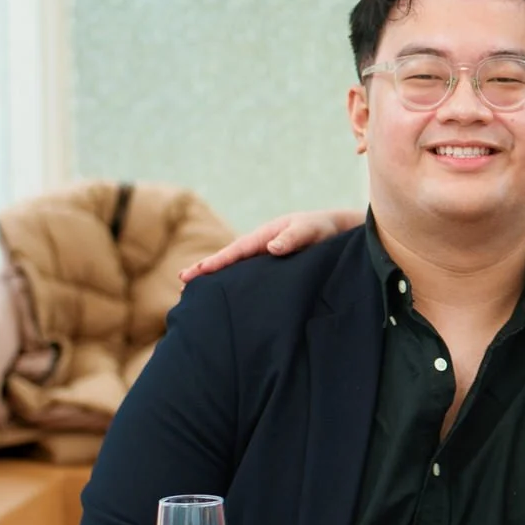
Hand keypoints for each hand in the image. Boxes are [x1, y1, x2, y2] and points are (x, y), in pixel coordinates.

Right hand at [179, 208, 361, 282]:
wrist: (341, 231)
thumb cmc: (324, 229)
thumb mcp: (311, 231)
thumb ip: (293, 238)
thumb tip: (271, 247)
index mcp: (267, 234)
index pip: (237, 250)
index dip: (217, 261)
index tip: (198, 272)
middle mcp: (263, 245)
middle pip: (231, 258)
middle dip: (207, 268)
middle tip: (183, 281)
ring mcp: (266, 256)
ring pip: (238, 267)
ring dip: (218, 276)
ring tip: (195, 289)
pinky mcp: (274, 267)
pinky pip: (251, 274)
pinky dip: (236, 282)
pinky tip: (228, 295)